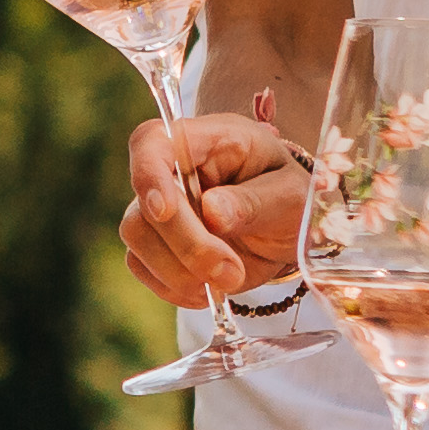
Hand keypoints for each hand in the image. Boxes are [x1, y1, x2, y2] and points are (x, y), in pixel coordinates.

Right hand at [121, 105, 305, 307]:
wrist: (289, 233)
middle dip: (186, 246)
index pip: (153, 142)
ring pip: (136, 239)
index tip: (163, 211)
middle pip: (143, 205)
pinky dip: (176, 287)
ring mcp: (157, 209)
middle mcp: (173, 172)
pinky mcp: (155, 245)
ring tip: (229, 280)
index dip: (148, 174)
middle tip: (230, 271)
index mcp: (208, 141)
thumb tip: (211, 212)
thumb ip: (254, 201)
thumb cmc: (291, 200)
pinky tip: (210, 288)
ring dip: (181, 273)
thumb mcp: (290, 196)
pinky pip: (143, 268)